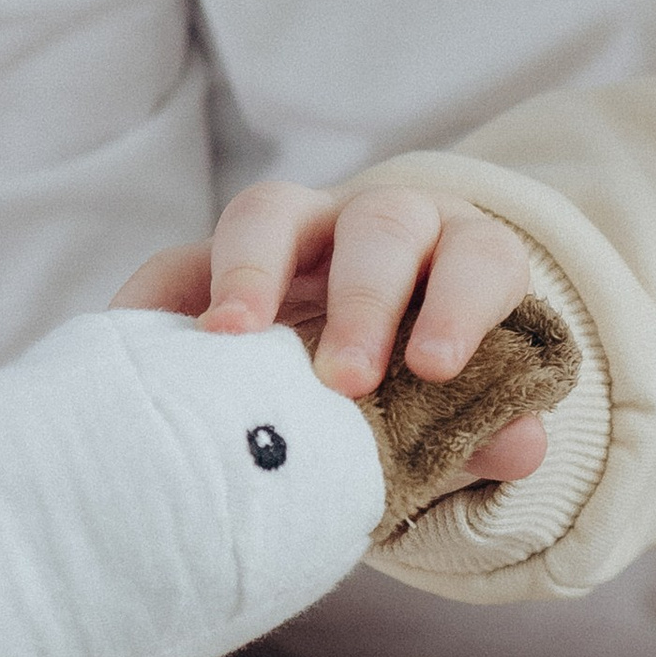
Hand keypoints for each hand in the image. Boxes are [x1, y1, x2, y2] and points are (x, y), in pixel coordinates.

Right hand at [116, 182, 548, 482]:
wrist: (356, 374)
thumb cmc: (419, 396)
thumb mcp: (455, 418)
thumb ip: (483, 432)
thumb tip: (521, 446)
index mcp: (459, 260)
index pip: (481, 257)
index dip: (463, 304)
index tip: (436, 369)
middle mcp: (380, 228)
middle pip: (381, 227)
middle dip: (364, 300)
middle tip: (343, 380)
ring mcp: (295, 232)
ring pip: (274, 210)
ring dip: (253, 270)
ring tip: (228, 337)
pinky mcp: (215, 258)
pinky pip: (178, 262)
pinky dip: (156, 298)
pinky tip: (135, 342)